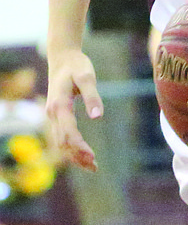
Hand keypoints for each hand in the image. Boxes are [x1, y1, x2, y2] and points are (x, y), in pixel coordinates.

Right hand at [45, 50, 101, 171]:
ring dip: (74, 155)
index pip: (69, 132)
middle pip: (63, 141)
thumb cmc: (77, 66)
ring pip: (60, 141)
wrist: (62, 57)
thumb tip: (97, 117)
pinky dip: (71, 148)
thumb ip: (92, 96)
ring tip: (92, 167)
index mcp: (59, 105)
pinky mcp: (56, 115)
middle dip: (78, 156)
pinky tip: (84, 155)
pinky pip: (62, 136)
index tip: (92, 157)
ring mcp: (53, 115)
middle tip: (95, 167)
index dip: (80, 147)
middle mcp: (52, 112)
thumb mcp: (87, 77)